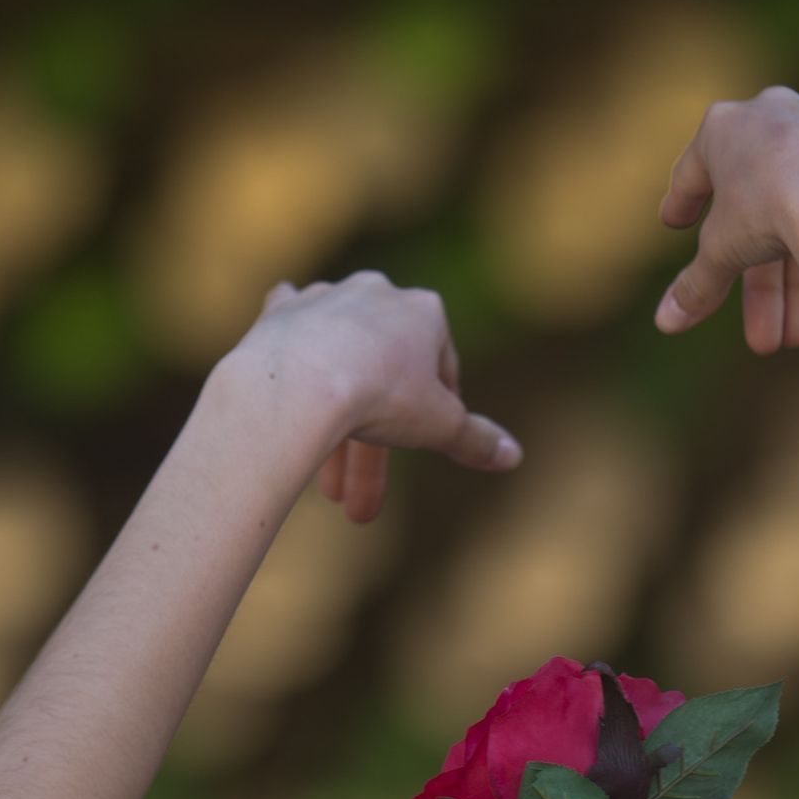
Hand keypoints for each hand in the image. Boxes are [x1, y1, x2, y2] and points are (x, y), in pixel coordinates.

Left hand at [239, 272, 522, 523]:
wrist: (298, 381)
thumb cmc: (378, 397)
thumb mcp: (438, 426)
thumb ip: (474, 439)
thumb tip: (514, 456)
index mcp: (424, 312)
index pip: (441, 368)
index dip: (436, 411)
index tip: (424, 444)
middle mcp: (378, 294)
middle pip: (383, 378)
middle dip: (374, 448)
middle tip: (358, 503)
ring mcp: (328, 298)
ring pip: (338, 365)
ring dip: (335, 422)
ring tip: (324, 489)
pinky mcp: (283, 311)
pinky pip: (291, 323)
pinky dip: (293, 348)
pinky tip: (290, 360)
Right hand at [654, 86, 798, 352]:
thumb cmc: (771, 206)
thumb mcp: (722, 250)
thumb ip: (697, 284)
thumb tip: (666, 323)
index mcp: (724, 127)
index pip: (693, 170)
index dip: (682, 201)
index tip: (674, 222)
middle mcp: (772, 118)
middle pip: (755, 217)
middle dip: (757, 289)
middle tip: (760, 340)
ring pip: (798, 219)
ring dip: (793, 287)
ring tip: (793, 341)